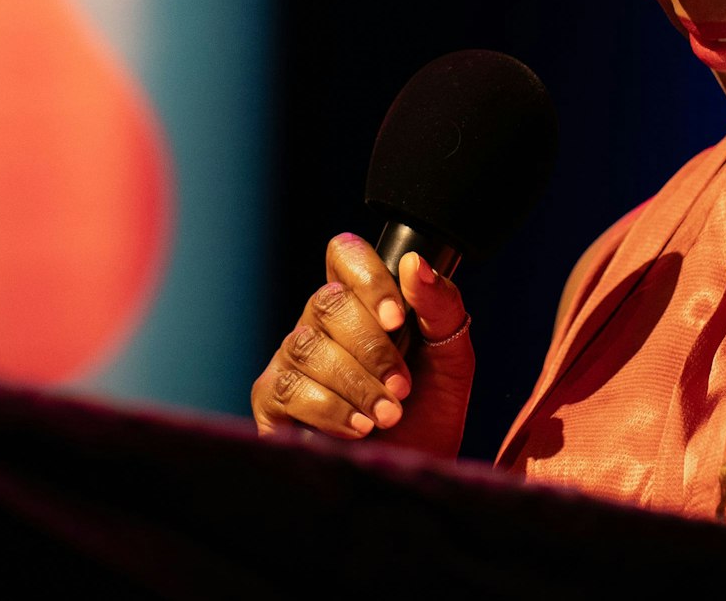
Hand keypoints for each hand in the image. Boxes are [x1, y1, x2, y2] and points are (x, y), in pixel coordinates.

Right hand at [251, 232, 473, 458]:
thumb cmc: (431, 411)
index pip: (345, 254)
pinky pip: (290, 388)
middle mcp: (320, 322)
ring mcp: (291, 358)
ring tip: (388, 416)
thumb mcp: (452, 357)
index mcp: (362, 301)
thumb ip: (441, 307)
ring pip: (307, 345)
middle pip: (328, 302)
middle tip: (402, 388)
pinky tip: (358, 428)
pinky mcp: (272, 400)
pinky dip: (331, 409)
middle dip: (372, 348)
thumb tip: (414, 265)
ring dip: (356, 383)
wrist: (416, 472)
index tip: (398, 319)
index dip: (368, 278)